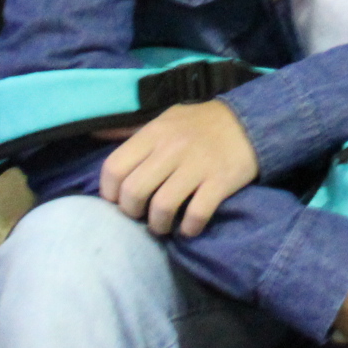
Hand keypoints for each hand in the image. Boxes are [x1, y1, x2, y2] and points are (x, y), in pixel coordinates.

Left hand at [100, 100, 261, 236]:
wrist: (252, 121)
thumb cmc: (201, 124)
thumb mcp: (165, 119)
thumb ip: (131, 131)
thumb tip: (95, 133)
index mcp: (154, 132)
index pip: (114, 167)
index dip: (109, 192)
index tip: (118, 200)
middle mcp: (172, 148)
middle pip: (134, 191)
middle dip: (132, 212)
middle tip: (141, 215)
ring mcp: (198, 165)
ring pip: (162, 207)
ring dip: (159, 225)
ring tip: (163, 225)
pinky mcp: (221, 180)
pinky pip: (196, 214)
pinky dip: (189, 228)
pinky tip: (189, 227)